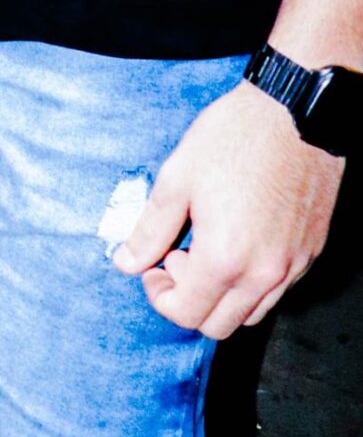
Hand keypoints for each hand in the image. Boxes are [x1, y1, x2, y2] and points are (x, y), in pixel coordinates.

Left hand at [113, 78, 343, 336]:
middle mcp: (264, 274)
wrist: (293, 111)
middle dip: (189, 300)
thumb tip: (126, 262)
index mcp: (225, 259)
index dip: (160, 295)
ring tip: (208, 247)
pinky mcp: (310, 253)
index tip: (154, 265)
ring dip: (222, 296)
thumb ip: (150, 229)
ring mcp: (293, 266)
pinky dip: (251, 284)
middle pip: (218, 325)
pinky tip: (237, 242)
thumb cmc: (234, 137)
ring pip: (251, 314)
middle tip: (178, 256)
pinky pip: (277, 291)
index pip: (186, 313)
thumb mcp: (177, 178)